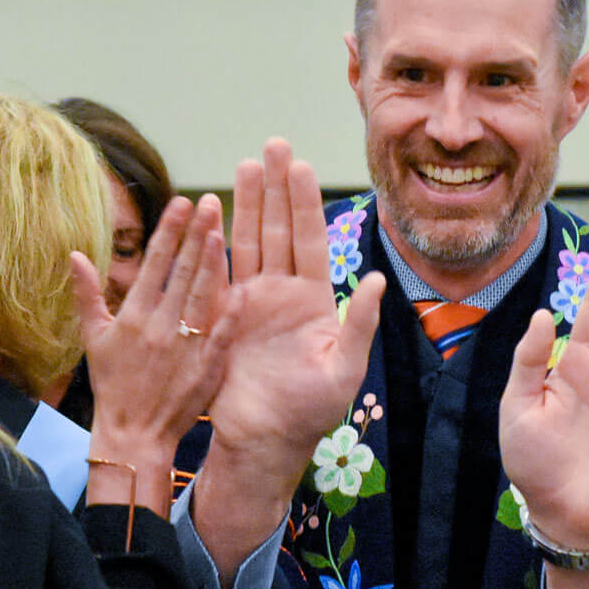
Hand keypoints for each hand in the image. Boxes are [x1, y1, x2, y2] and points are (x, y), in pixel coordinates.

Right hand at [72, 194, 237, 513]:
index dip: (168, 231)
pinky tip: (243, 288)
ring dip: (213, 262)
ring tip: (223, 230)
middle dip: (197, 234)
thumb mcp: (93, 339)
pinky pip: (221, 334)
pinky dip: (231, 312)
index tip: (181, 202)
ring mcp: (184, 347)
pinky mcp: (204, 367)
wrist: (133, 435)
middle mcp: (160, 327)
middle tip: (213, 202)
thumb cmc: (112, 386)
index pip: (153, 263)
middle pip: (182, 272)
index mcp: (133, 316)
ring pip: (203, 296)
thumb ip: (87, 295)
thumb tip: (75, 254)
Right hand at [196, 139, 383, 577]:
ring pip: (249, 241)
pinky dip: (216, 242)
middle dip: (275, 187)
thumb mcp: (344, 370)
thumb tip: (375, 279)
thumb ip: (359, 324)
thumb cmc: (310, 414)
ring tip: (244, 164)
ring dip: (247, 203)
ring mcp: (251, 303)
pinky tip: (212, 211)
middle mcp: (282, 294)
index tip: (298, 164)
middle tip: (271, 145)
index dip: (304, 201)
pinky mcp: (222, 318)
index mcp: (313, 301)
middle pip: (278, 228)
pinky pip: (219, 272)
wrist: (264, 443)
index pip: (308, 239)